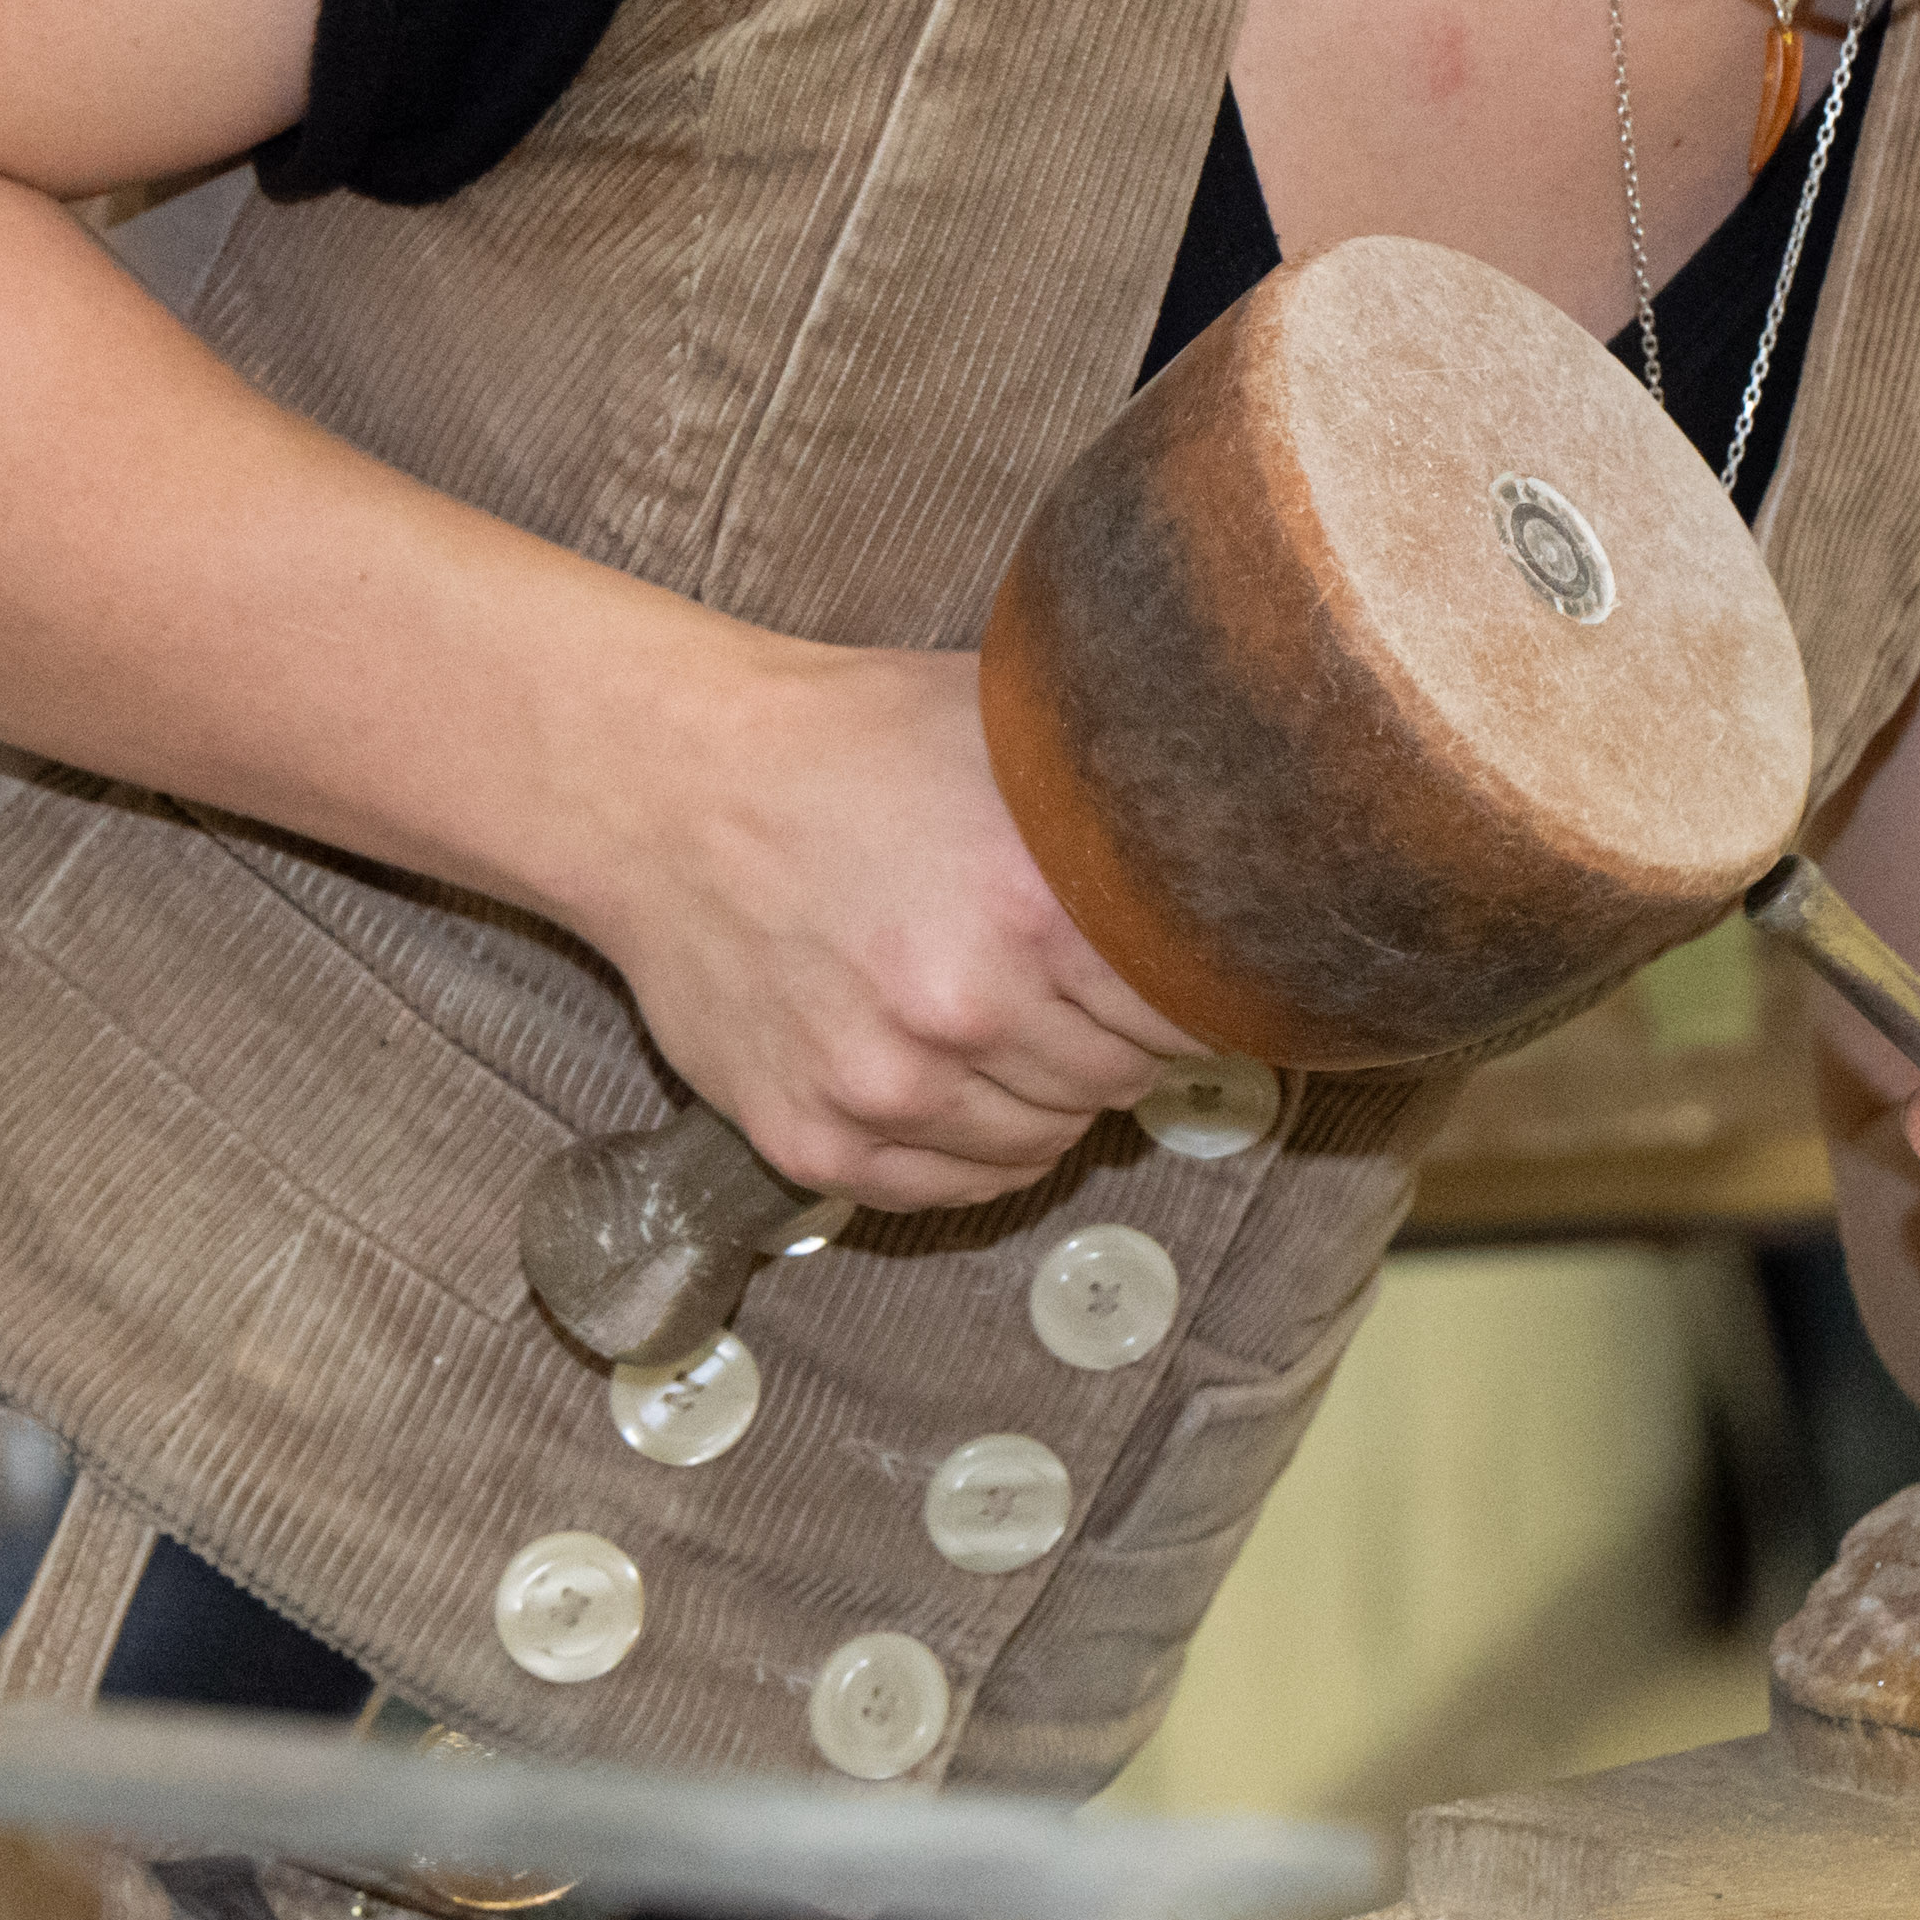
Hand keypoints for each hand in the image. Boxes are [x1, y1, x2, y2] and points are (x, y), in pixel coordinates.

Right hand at [565, 638, 1189, 1214]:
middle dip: (1119, 1038)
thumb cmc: (849, 745)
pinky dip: (971, 1148)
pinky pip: (946, 1189)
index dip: (1198, 992)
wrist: (667, 788)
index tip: (1189, 973)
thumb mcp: (1011, 730)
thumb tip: (1252, 830)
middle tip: (1080, 983)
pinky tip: (956, 1076)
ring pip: (1041, 1144)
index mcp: (1037, 911)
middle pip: (1121, 1081)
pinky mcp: (813, 1141)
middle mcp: (965, 1014)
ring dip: (1047, 1096)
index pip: (1192, 1014)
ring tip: (1008, 1016)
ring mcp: (885, 1089)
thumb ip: (1126, 794)